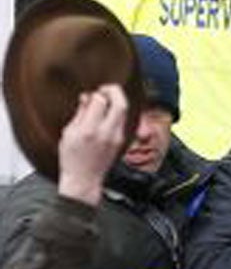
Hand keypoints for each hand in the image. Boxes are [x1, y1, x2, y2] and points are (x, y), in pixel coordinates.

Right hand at [55, 85, 128, 205]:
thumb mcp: (68, 134)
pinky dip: (116, 112)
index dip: (97, 94)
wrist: (84, 179)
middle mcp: (106, 133)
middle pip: (121, 103)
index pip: (100, 102)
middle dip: (114, 91)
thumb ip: (79, 114)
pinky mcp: (121, 140)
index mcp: (89, 130)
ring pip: (124, 111)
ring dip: (116, 100)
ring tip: (105, 100)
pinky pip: (122, 120)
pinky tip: (106, 113)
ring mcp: (117, 137)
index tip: (91, 95)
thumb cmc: (71, 158)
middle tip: (105, 89)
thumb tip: (87, 97)